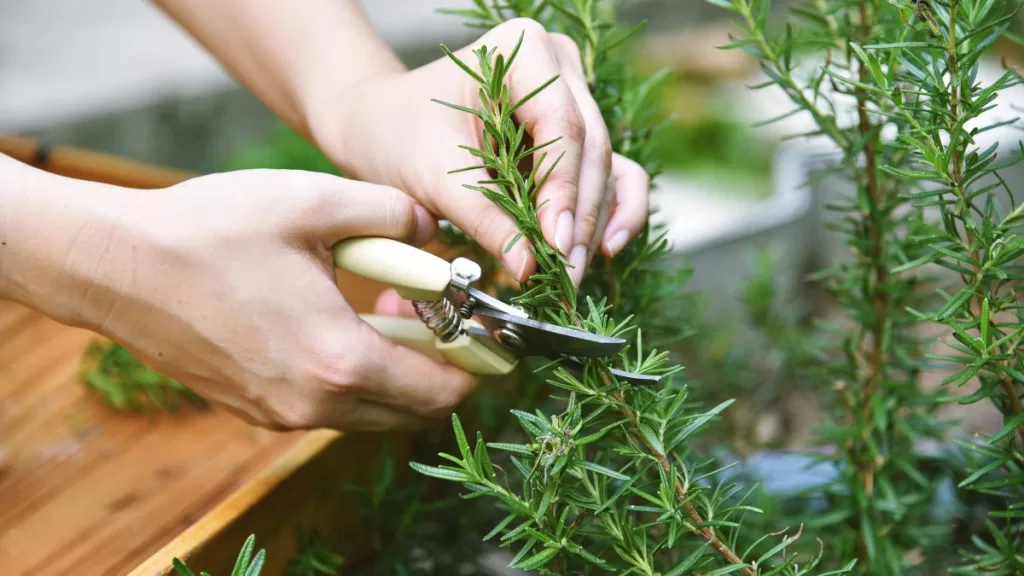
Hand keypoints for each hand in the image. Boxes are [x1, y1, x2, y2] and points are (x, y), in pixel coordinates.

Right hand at [10, 168, 475, 430]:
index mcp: (339, 359)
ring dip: (396, 372)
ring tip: (389, 310)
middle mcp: (314, 404)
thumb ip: (393, 214)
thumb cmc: (210, 229)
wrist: (116, 267)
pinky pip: (331, 406)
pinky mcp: (256, 410)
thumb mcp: (314, 203)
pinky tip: (340, 323)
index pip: (440, 389)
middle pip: (412, 411)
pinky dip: (354, 376)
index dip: (477, 364)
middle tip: (440, 315)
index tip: (489, 334)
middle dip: (440, 368)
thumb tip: (433, 229)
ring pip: (372, 411)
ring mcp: (281, 414)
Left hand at [309, 18, 650, 286]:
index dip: (563, 189)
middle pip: (591, 149)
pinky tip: (604, 250)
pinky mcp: (576, 137)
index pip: (561, 125)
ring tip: (572, 275)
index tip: (555, 244)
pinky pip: (611, 174)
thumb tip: (529, 267)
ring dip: (593, 225)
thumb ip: (484, 219)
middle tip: (565, 275)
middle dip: (579, 218)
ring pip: (605, 167)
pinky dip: (611, 212)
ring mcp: (574, 100)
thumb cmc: (398, 136)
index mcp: (523, 51)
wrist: (380, 126)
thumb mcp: (434, 177)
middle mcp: (560, 68)